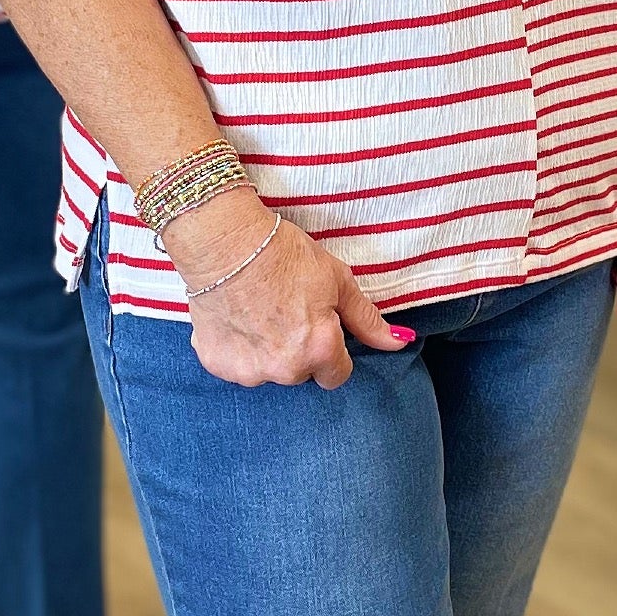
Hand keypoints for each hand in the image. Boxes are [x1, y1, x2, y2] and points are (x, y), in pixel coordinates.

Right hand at [167, 187, 410, 388]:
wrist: (222, 241)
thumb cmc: (282, 253)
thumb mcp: (336, 279)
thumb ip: (366, 319)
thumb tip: (400, 341)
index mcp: (319, 349)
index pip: (338, 375)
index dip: (330, 348)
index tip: (317, 325)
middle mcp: (285, 369)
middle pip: (301, 372)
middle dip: (297, 350)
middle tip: (285, 310)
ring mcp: (247, 371)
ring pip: (267, 371)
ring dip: (265, 351)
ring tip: (257, 310)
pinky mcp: (216, 364)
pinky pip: (234, 365)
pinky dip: (236, 348)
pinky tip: (235, 316)